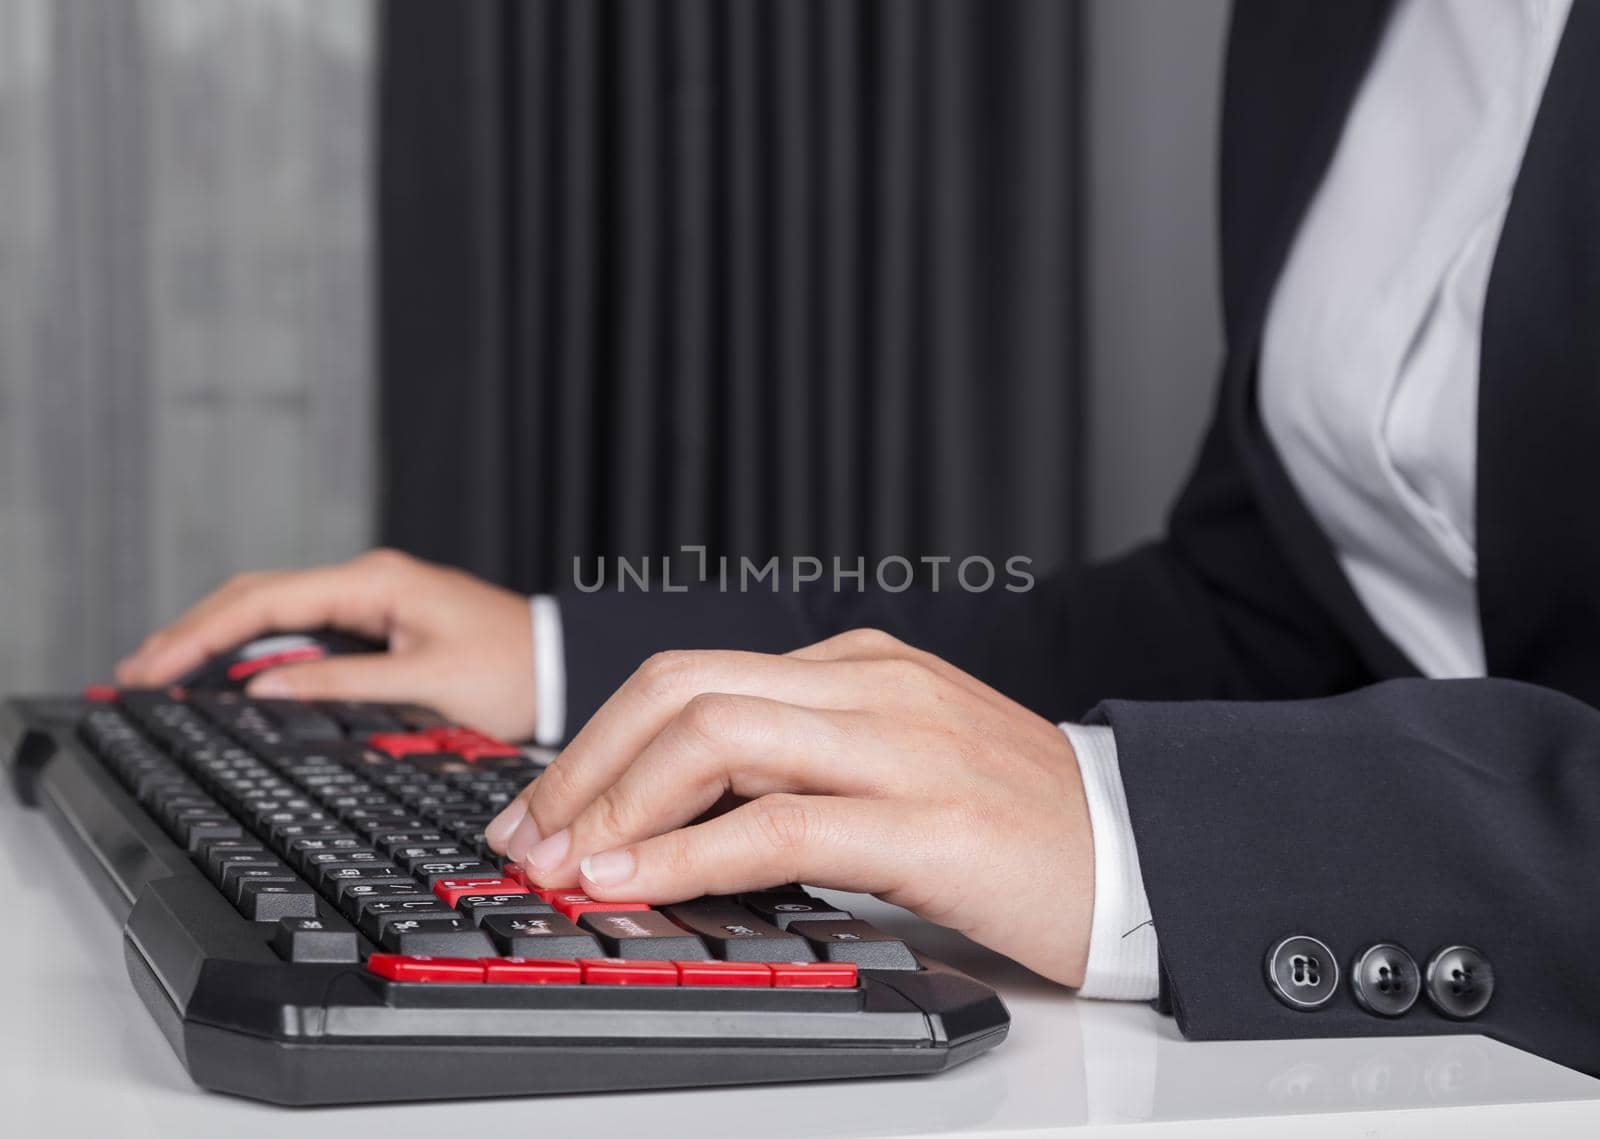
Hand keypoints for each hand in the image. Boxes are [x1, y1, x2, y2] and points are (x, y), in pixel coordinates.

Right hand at [114, 548, 536, 740]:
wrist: (562, 667)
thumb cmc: (513, 672)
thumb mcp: (426, 683)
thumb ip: (343, 685)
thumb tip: (264, 691)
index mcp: (375, 583)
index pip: (264, 602)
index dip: (200, 634)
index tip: (152, 666)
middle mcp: (367, 583)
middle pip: (257, 599)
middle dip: (193, 632)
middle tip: (137, 672)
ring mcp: (371, 602)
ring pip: (275, 614)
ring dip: (219, 640)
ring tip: (164, 672)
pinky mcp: (380, 625)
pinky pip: (303, 632)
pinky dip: (258, 651)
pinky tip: (229, 674)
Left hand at [485, 629, 1094, 986]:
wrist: (1138, 853)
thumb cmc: (1012, 822)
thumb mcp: (893, 766)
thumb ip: (798, 767)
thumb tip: (676, 817)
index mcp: (858, 666)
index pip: (692, 676)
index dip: (599, 741)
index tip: (548, 807)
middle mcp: (871, 685)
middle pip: (683, 690)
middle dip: (584, 765)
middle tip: (530, 838)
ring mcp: (900, 743)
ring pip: (717, 737)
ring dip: (617, 806)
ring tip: (565, 866)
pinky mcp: (927, 819)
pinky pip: (778, 822)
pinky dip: (687, 855)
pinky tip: (636, 886)